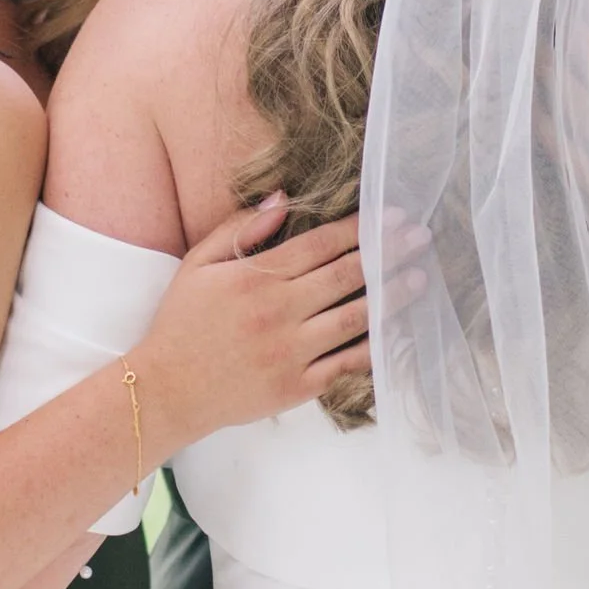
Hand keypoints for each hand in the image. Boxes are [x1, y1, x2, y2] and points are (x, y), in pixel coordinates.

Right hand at [134, 196, 401, 447]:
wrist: (168, 390)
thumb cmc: (182, 324)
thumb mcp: (199, 264)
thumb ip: (240, 229)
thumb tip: (284, 198)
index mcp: (256, 278)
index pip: (320, 245)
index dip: (360, 228)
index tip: (390, 214)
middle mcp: (278, 312)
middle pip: (346, 276)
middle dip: (387, 253)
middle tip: (420, 237)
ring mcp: (291, 351)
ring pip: (354, 318)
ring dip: (391, 297)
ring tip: (420, 279)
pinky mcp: (297, 386)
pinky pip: (346, 364)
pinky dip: (374, 348)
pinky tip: (395, 333)